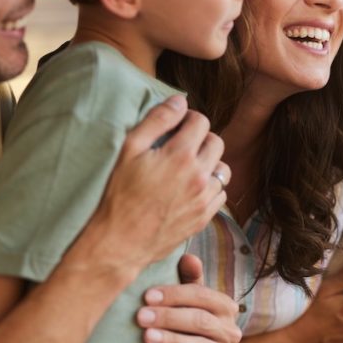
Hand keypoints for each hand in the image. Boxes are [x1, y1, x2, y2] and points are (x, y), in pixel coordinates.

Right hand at [85, 97, 228, 274]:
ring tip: (188, 167)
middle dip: (201, 138)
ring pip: (222, 169)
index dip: (188, 118)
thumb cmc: (119, 194)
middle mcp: (199, 176)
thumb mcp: (130, 149)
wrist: (120, 241)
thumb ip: (158, 120)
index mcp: (181, 155)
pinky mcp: (204, 218)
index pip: (201, 122)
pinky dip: (210, 188)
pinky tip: (190, 189)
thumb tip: (180, 100)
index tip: (176, 126)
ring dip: (209, 163)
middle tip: (181, 144)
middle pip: (217, 143)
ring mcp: (204, 199)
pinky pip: (220, 195)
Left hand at [137, 254, 240, 342]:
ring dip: (172, 340)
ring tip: (147, 337)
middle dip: (168, 317)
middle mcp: (230, 330)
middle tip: (141, 317)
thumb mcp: (189, 299)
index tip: (147, 296)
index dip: (174, 295)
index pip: (201, 296)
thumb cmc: (189, 320)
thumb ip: (189, 278)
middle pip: (200, 321)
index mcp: (225, 306)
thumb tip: (187, 256)